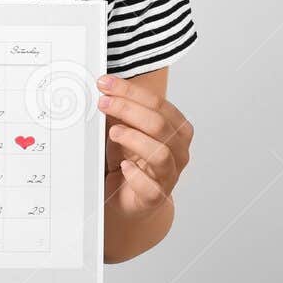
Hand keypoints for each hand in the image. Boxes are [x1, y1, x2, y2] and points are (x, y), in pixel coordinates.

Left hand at [97, 73, 192, 220]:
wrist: (131, 197)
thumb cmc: (131, 160)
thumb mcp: (126, 131)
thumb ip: (122, 113)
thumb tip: (105, 91)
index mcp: (176, 129)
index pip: (158, 103)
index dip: (130, 92)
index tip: (106, 84)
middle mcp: (178, 150)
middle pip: (159, 124)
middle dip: (128, 109)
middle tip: (104, 104)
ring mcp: (170, 175)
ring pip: (160, 153)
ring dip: (133, 139)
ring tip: (113, 133)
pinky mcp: (156, 197)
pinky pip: (151, 186)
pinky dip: (135, 175)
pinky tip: (123, 167)